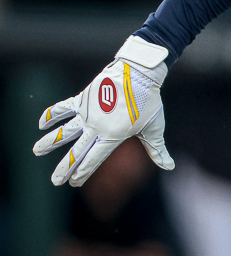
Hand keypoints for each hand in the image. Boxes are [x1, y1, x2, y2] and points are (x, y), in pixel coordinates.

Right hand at [33, 36, 174, 185]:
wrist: (138, 73)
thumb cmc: (149, 101)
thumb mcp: (154, 128)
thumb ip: (157, 149)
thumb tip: (169, 167)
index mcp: (112, 136)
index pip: (94, 159)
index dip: (83, 172)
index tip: (73, 182)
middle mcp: (96, 127)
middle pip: (76, 151)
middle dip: (64, 167)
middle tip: (54, 181)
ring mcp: (87, 113)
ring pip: (64, 131)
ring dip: (49, 142)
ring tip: (36, 151)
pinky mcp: (83, 99)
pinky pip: (63, 108)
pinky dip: (51, 114)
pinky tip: (41, 123)